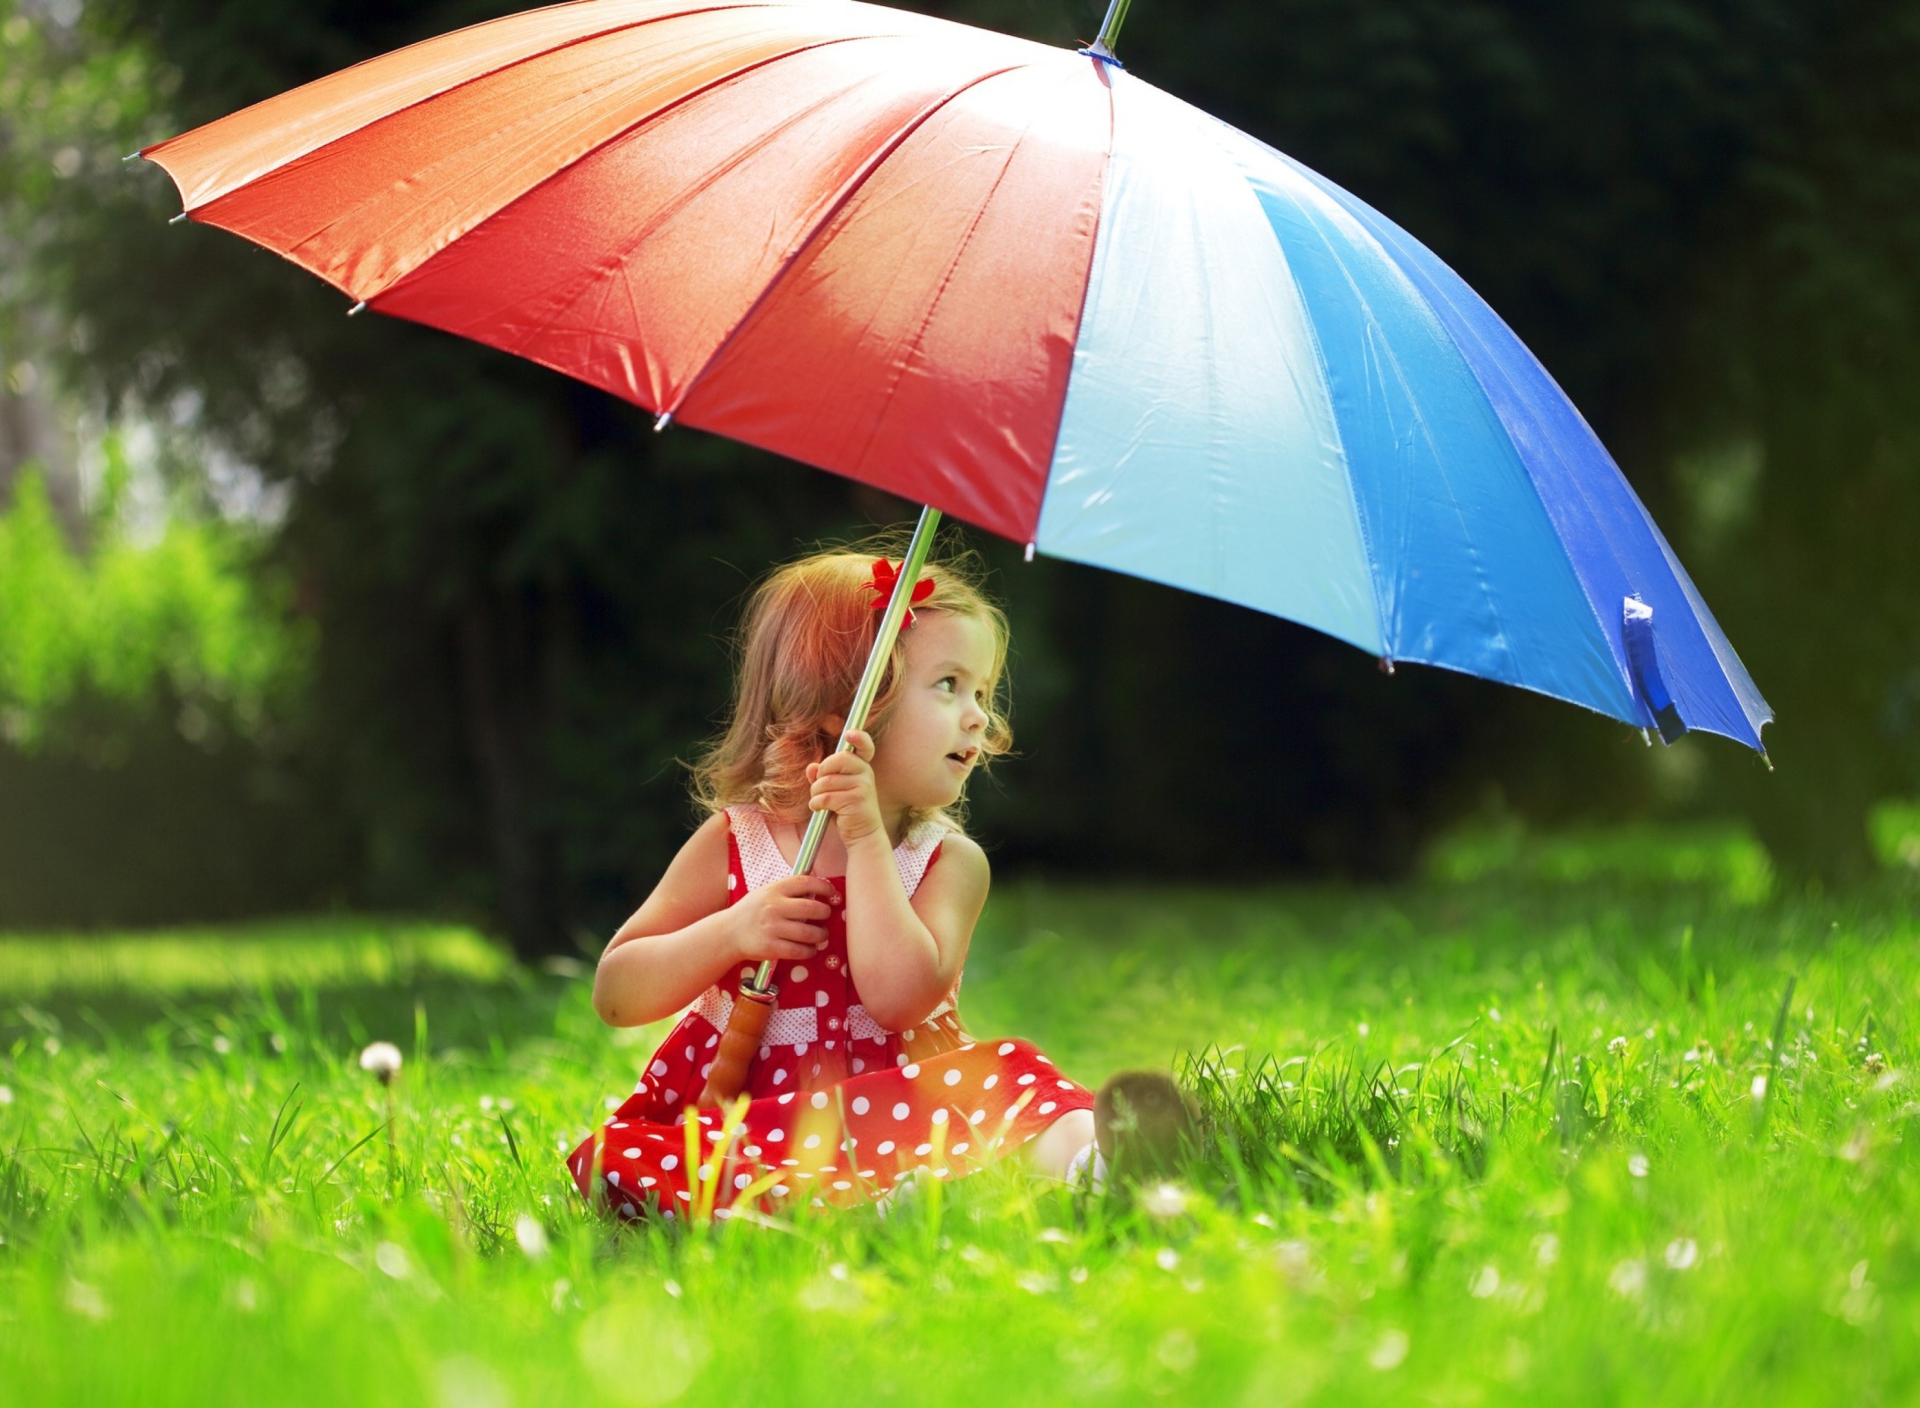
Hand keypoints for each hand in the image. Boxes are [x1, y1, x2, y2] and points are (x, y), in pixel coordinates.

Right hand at [723, 874, 834, 965]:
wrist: (729, 933)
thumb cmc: (752, 911)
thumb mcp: (766, 892)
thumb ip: (788, 891)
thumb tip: (817, 890)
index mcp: (774, 890)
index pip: (806, 882)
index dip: (824, 886)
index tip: (831, 892)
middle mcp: (774, 907)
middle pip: (812, 908)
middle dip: (825, 912)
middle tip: (826, 915)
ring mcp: (772, 928)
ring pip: (809, 933)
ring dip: (821, 935)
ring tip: (821, 935)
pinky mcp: (771, 948)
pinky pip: (799, 951)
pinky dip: (810, 951)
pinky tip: (810, 949)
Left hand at [807, 730, 885, 844]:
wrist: (863, 835)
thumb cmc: (847, 810)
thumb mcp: (834, 790)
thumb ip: (823, 776)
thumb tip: (811, 767)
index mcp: (862, 767)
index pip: (865, 746)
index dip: (859, 737)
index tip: (849, 734)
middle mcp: (865, 773)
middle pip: (838, 758)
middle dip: (822, 772)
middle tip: (820, 785)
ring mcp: (863, 786)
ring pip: (826, 781)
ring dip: (815, 793)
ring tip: (819, 802)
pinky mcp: (856, 801)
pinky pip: (825, 797)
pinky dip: (816, 804)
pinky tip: (819, 809)